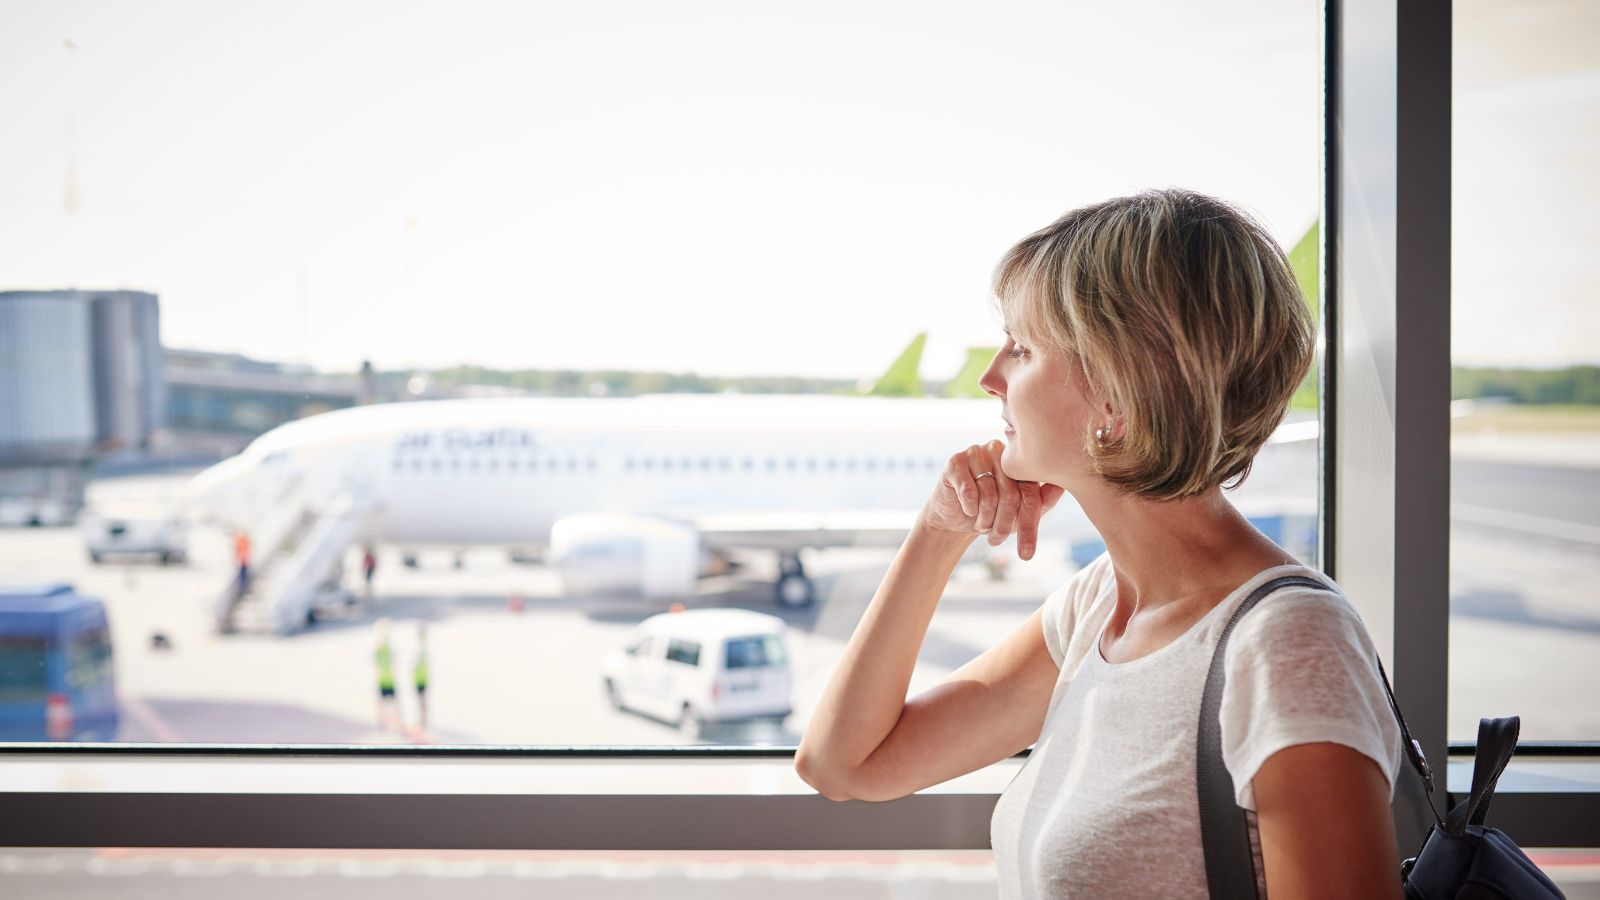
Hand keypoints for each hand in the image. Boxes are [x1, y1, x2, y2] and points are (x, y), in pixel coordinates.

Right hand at [921, 439, 1064, 560]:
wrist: (955, 517)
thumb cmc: (990, 512)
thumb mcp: (1018, 513)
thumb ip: (1041, 501)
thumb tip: (1061, 488)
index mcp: (1018, 462)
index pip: (1031, 494)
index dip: (1029, 526)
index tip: (1026, 553)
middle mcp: (999, 451)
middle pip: (1011, 495)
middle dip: (1003, 526)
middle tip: (995, 540)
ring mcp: (976, 453)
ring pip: (989, 495)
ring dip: (984, 519)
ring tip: (980, 524)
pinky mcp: (955, 461)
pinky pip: (968, 491)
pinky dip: (969, 508)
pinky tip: (967, 510)